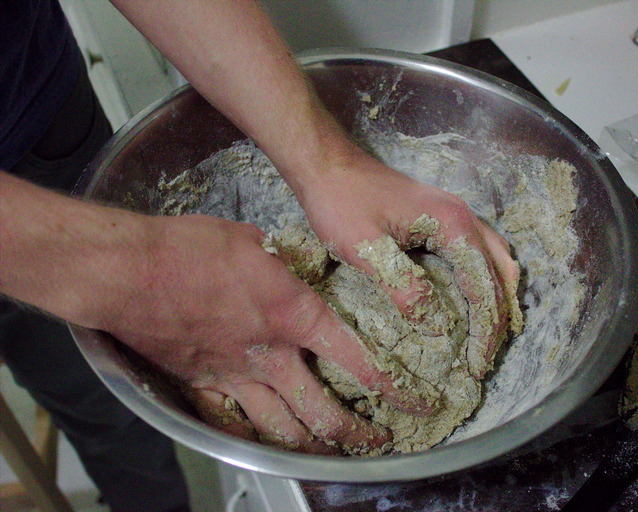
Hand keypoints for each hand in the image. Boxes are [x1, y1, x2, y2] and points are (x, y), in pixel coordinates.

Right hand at [105, 214, 435, 453]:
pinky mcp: (203, 385)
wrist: (134, 271)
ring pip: (282, 430)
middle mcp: (271, 357)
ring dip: (312, 444)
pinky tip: (268, 441)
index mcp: (295, 317)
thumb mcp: (259, 244)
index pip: (357, 361)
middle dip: (356, 433)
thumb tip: (301, 271)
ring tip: (331, 449)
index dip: (392, 387)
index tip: (414, 402)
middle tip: (376, 440)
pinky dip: (256, 437)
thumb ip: (288, 267)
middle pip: (322, 414)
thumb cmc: (195, 247)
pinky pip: (235, 424)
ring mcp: (236, 377)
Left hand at [294, 150, 521, 377]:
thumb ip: (403, 287)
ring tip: (485, 337)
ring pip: (495, 262)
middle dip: (497, 320)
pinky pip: (479, 254)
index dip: (485, 330)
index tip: (477, 367)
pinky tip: (469, 303)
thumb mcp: (367, 249)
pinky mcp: (442, 219)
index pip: (484, 286)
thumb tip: (438, 329)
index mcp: (453, 225)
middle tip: (484, 361)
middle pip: (499, 275)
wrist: (327, 164)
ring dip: (495, 300)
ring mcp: (455, 216)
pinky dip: (484, 282)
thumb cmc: (341, 202)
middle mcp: (464, 218)